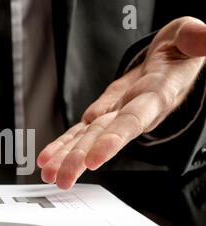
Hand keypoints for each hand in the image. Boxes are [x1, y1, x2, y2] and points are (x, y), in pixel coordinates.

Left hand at [38, 17, 205, 188]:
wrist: (170, 64)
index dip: (114, 140)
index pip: (132, 121)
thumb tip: (203, 36)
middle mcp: (132, 112)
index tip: (94, 159)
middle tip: (62, 178)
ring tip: (49, 174)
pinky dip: (63, 144)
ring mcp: (115, 115)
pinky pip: (80, 131)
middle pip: (103, 137)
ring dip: (67, 158)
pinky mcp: (103, 112)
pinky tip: (48, 158)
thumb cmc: (179, 53)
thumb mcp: (188, 38)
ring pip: (87, 138)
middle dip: (80, 159)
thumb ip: (193, 38)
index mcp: (155, 96)